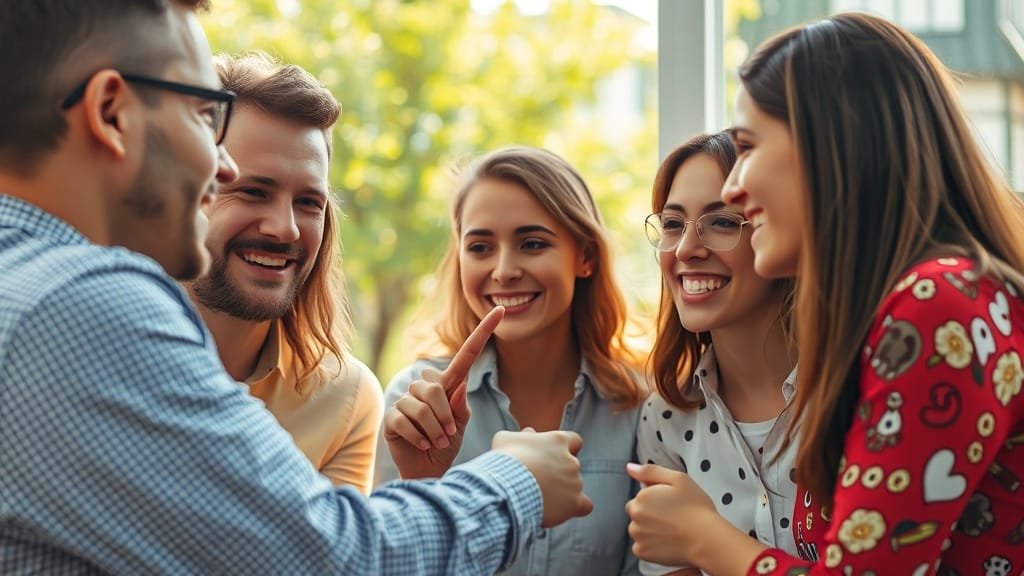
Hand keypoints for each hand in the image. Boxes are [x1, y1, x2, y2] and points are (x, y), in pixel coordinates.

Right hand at [384, 306, 503, 478]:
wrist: (427, 471)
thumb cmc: (446, 445)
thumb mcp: (460, 425)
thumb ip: (459, 405)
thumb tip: (458, 384)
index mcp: (447, 385)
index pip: (466, 355)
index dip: (482, 334)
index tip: (500, 312)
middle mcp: (424, 388)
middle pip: (435, 387)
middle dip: (444, 416)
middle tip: (447, 434)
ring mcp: (405, 401)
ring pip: (421, 406)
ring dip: (433, 430)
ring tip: (435, 441)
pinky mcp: (391, 417)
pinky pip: (405, 421)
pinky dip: (418, 437)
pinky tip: (420, 444)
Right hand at [492, 428, 593, 526]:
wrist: (507, 486)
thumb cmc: (505, 460)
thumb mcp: (507, 438)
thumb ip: (522, 435)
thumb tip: (529, 433)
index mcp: (558, 440)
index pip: (574, 440)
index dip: (566, 448)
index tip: (553, 456)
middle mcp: (571, 460)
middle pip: (572, 465)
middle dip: (558, 471)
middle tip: (538, 479)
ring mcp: (574, 482)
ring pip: (574, 486)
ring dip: (561, 490)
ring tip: (538, 496)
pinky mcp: (573, 503)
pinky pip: (585, 505)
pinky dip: (576, 507)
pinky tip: (563, 508)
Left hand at [625, 463, 717, 566]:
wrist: (706, 539)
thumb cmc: (696, 510)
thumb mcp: (678, 479)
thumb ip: (650, 471)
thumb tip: (631, 468)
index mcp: (642, 497)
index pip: (639, 497)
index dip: (655, 501)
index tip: (669, 505)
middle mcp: (636, 515)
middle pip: (636, 513)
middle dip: (649, 515)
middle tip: (671, 518)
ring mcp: (638, 535)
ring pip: (638, 530)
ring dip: (649, 530)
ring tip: (670, 530)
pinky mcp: (642, 552)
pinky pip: (641, 547)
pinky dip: (650, 546)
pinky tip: (666, 542)